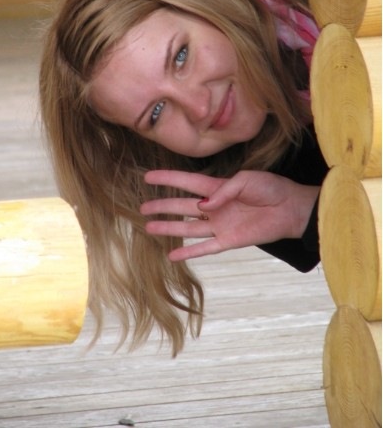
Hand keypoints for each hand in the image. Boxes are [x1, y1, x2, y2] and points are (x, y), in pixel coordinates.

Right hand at [141, 169, 319, 261]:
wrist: (290, 209)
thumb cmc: (270, 188)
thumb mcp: (246, 180)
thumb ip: (223, 191)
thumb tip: (203, 206)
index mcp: (216, 187)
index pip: (186, 182)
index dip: (167, 179)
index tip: (147, 177)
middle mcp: (214, 206)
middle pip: (181, 206)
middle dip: (162, 206)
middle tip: (142, 208)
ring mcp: (219, 224)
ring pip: (188, 227)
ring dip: (169, 227)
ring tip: (149, 228)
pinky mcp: (228, 241)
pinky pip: (204, 247)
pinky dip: (188, 251)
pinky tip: (172, 255)